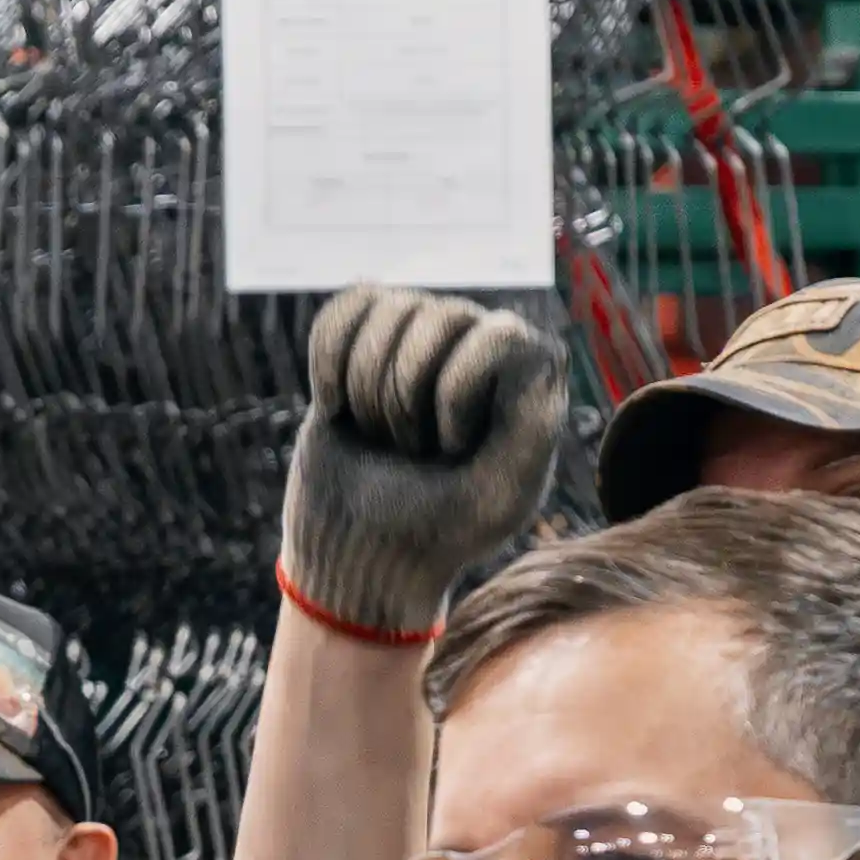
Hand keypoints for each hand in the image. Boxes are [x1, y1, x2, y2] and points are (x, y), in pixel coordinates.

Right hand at [279, 285, 573, 644]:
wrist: (363, 551)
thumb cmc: (441, 529)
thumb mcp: (503, 494)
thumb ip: (532, 422)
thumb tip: (516, 337)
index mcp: (529, 375)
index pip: (499, 335)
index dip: (457, 394)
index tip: (451, 451)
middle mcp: (482, 338)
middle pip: (438, 317)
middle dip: (406, 399)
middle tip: (411, 452)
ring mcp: (423, 331)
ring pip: (386, 309)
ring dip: (366, 390)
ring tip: (382, 435)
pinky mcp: (366, 333)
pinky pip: (341, 308)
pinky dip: (327, 367)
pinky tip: (340, 409)